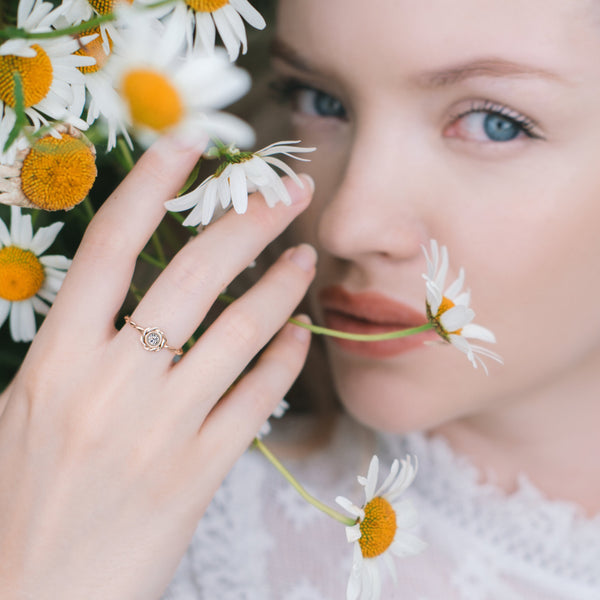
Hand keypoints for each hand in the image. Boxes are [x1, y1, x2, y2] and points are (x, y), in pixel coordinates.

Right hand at [0, 135, 314, 599]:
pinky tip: (298, 332)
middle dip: (247, 221)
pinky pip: (255, 399)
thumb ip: (70, 355)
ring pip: (238, 332)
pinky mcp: (197, 475)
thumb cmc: (17, 508)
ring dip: (280, 285)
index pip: (108, 247)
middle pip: (191, 275)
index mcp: (54, 361)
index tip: (191, 143)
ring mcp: (160, 430)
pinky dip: (282, 358)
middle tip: (289, 189)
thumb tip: (116, 304)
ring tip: (306, 254)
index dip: (151, 186)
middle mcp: (108, 384)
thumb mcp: (21, 415)